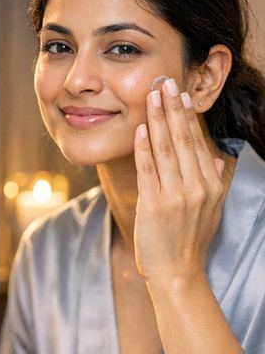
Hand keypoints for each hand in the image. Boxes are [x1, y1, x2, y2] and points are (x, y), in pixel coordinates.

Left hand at [133, 76, 226, 284]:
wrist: (178, 273)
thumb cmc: (189, 240)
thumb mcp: (210, 209)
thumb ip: (212, 181)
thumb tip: (212, 158)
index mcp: (210, 185)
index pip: (196, 141)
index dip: (186, 115)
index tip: (179, 92)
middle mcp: (197, 187)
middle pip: (183, 139)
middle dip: (172, 108)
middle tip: (165, 81)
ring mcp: (176, 196)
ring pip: (166, 149)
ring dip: (158, 120)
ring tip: (151, 96)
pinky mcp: (155, 205)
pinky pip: (149, 170)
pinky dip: (144, 148)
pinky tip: (141, 128)